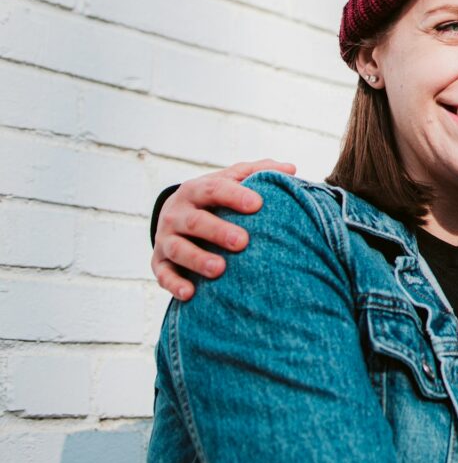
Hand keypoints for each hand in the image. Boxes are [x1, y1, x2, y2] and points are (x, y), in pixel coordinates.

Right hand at [151, 159, 296, 300]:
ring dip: (198, 259)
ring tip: (220, 269)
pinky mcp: (160, 263)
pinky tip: (191, 293)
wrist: (173, 217)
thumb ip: (259, 172)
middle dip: (217, 231)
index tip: (257, 204)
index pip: (214, 190)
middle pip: (195, 221)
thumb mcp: (231, 181)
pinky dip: (175, 284)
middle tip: (242, 241)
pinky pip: (163, 275)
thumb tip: (291, 169)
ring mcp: (166, 239)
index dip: (234, 196)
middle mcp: (177, 214)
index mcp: (196, 191)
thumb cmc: (213, 199)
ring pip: (178, 249)